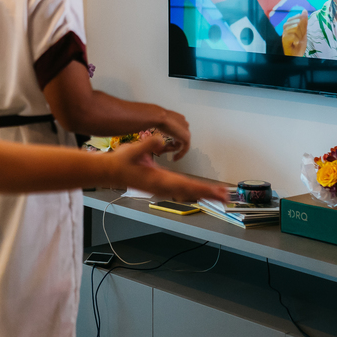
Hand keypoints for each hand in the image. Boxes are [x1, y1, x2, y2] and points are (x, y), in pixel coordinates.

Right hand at [112, 138, 229, 202]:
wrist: (110, 172)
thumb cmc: (121, 162)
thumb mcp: (132, 150)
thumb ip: (146, 145)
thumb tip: (158, 139)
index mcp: (158, 180)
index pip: (184, 185)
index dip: (201, 188)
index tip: (215, 192)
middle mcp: (163, 186)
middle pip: (190, 191)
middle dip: (208, 194)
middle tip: (226, 196)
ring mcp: (162, 188)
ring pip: (187, 192)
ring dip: (203, 194)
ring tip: (219, 195)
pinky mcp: (162, 186)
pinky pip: (182, 190)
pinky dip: (194, 191)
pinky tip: (202, 191)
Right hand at [154, 109, 190, 160]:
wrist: (158, 116)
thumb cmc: (156, 118)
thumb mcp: (159, 123)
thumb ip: (163, 128)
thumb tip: (160, 136)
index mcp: (179, 118)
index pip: (177, 131)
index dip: (171, 139)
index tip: (166, 144)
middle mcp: (184, 123)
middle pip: (179, 138)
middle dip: (171, 145)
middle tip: (163, 149)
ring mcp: (186, 130)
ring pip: (180, 144)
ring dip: (171, 149)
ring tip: (163, 150)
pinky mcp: (186, 137)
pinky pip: (185, 149)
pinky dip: (180, 154)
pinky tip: (174, 158)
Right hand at [282, 11, 307, 55]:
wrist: (297, 55)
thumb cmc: (299, 43)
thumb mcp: (303, 31)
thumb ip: (304, 21)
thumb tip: (304, 10)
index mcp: (289, 24)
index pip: (296, 18)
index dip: (302, 23)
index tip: (303, 30)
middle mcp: (285, 28)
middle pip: (297, 23)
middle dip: (302, 31)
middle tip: (300, 37)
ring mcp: (284, 34)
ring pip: (295, 28)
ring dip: (299, 36)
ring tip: (298, 40)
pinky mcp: (284, 40)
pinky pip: (292, 36)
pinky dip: (296, 40)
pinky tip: (296, 43)